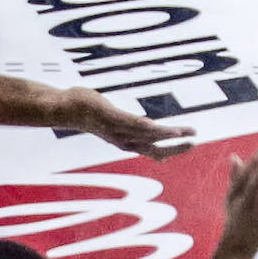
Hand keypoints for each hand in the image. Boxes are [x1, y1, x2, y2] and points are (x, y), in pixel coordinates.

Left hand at [69, 88, 195, 159]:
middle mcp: (122, 139)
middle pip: (154, 147)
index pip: (151, 150)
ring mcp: (116, 129)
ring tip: (186, 134)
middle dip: (175, 147)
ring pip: (147, 136)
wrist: (63, 108)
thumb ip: (127, 123)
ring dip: (168, 136)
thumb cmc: (87, 112)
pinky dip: (149, 128)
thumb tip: (143, 124)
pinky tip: (160, 126)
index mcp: (124, 141)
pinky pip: (133, 124)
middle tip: (195, 142)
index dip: (171, 150)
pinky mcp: (110, 117)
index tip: (189, 145)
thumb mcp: (110, 120)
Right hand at [219, 150, 257, 256]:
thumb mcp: (232, 198)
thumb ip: (235, 177)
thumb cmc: (236, 218)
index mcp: (235, 197)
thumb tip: (234, 156)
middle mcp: (243, 206)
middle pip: (252, 187)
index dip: (252, 165)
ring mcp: (254, 218)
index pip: (243, 178)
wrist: (236, 247)